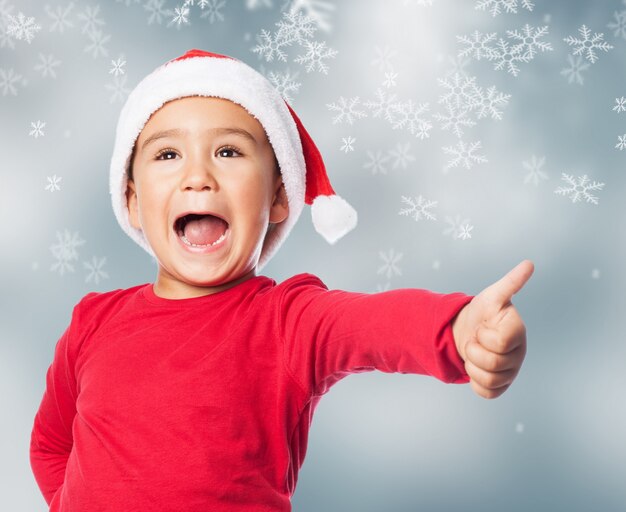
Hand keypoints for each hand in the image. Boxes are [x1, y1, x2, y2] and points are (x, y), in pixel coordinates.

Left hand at [451, 260, 534, 398]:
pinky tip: (474, 368)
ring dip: (472, 366)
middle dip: (474, 351)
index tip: (481, 327)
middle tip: (474, 340)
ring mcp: (511, 370)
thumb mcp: (492, 296)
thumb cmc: (482, 312)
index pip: (500, 342)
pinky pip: (487, 393)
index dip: (483, 335)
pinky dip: (475, 382)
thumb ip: (510, 283)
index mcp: (518, 331)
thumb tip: (529, 264)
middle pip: (494, 363)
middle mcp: (519, 352)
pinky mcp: (501, 385)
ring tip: (473, 353)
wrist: (467, 330)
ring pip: (490, 380)